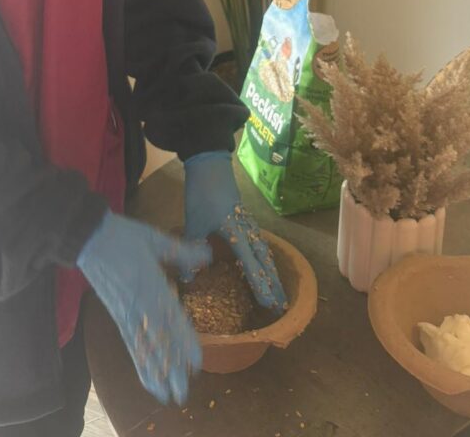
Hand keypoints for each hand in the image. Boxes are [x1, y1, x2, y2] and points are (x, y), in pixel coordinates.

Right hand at [77, 211, 210, 404]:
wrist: (89, 238)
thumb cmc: (124, 237)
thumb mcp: (156, 240)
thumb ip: (182, 251)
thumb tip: (209, 254)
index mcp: (152, 285)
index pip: (171, 320)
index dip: (183, 342)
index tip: (196, 361)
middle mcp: (140, 305)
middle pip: (158, 342)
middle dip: (170, 369)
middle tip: (182, 393)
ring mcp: (127, 314)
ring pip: (143, 349)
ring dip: (155, 373)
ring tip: (166, 395)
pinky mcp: (117, 316)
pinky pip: (130, 344)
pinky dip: (139, 363)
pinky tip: (146, 377)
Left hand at [183, 151, 287, 311]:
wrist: (210, 164)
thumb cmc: (203, 194)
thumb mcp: (194, 223)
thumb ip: (192, 250)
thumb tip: (187, 280)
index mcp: (236, 232)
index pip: (251, 264)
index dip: (260, 285)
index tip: (270, 304)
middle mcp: (247, 229)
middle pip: (265, 259)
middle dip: (274, 282)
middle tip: (281, 304)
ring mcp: (248, 222)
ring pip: (265, 250)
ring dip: (272, 271)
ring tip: (278, 288)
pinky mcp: (245, 216)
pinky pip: (260, 241)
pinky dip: (264, 257)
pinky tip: (263, 262)